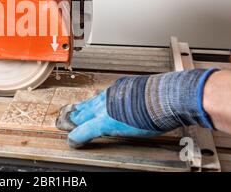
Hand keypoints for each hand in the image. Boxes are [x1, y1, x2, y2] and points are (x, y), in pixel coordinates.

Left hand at [57, 69, 218, 147]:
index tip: (85, 106)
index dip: (90, 104)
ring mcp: (105, 108)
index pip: (100, 97)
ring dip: (73, 121)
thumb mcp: (148, 92)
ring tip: (63, 124)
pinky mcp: (104, 122)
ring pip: (82, 115)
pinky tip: (72, 140)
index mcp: (120, 89)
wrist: (166, 97)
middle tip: (65, 114)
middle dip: (75, 111)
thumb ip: (139, 98)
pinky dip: (78, 135)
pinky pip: (86, 129)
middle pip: (87, 104)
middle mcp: (109, 96)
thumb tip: (146, 103)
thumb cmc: (165, 95)